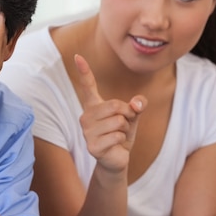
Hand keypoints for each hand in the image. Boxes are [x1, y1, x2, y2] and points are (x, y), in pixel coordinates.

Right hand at [74, 54, 146, 172]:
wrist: (117, 160)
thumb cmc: (121, 135)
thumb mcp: (132, 117)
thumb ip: (137, 106)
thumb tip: (137, 103)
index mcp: (94, 106)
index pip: (88, 86)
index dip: (84, 71)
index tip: (77, 55)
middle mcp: (86, 116)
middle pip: (115, 105)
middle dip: (128, 114)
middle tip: (126, 124)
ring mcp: (87, 132)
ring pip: (119, 121)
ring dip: (126, 129)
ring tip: (119, 136)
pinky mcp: (92, 146)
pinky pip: (117, 135)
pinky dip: (122, 140)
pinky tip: (116, 145)